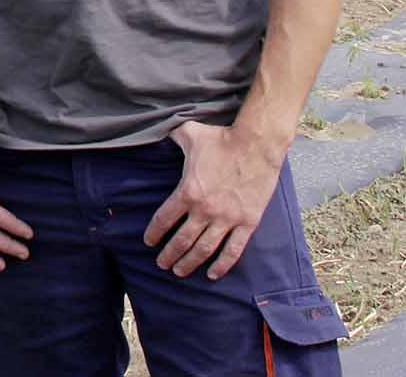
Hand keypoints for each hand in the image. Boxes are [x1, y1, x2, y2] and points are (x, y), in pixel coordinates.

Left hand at [144, 120, 280, 279]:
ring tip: (179, 272)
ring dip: (189, 264)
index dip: (154, 233)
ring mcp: (227, 219)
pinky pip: (233, 251)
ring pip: (204, 250)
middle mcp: (205, 210)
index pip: (164, 219)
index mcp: (187, 191)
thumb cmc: (221, 138)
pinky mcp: (247, 223)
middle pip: (181, 241)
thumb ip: (172, 137)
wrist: (256, 144)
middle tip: (162, 264)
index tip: (149, 242)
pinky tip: (212, 275)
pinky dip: (222, 265)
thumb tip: (158, 131)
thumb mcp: (190, 134)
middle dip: (169, 256)